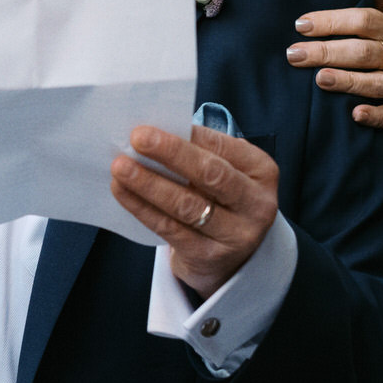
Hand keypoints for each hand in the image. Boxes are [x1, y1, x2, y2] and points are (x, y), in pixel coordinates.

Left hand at [111, 124, 278, 300]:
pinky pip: (169, 228)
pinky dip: (141, 208)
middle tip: (138, 138)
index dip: (188, 135)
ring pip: (186, 205)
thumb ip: (201, 152)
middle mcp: (256, 203)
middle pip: (210, 174)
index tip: (156, 124)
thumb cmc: (221, 200)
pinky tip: (121, 191)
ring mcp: (236, 234)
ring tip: (121, 167)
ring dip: (149, 183)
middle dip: (171, 153)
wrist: (231, 258)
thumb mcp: (225, 173)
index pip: (222, 147)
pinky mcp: (209, 256)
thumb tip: (155, 131)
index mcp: (262, 171)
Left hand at [286, 0, 382, 128]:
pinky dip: (376, 115)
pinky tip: (354, 114)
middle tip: (294, 55)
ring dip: (349, 81)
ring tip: (320, 79)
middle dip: (328, 53)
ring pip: (378, 82)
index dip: (332, 21)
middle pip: (364, 52)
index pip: (363, 20)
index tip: (301, 24)